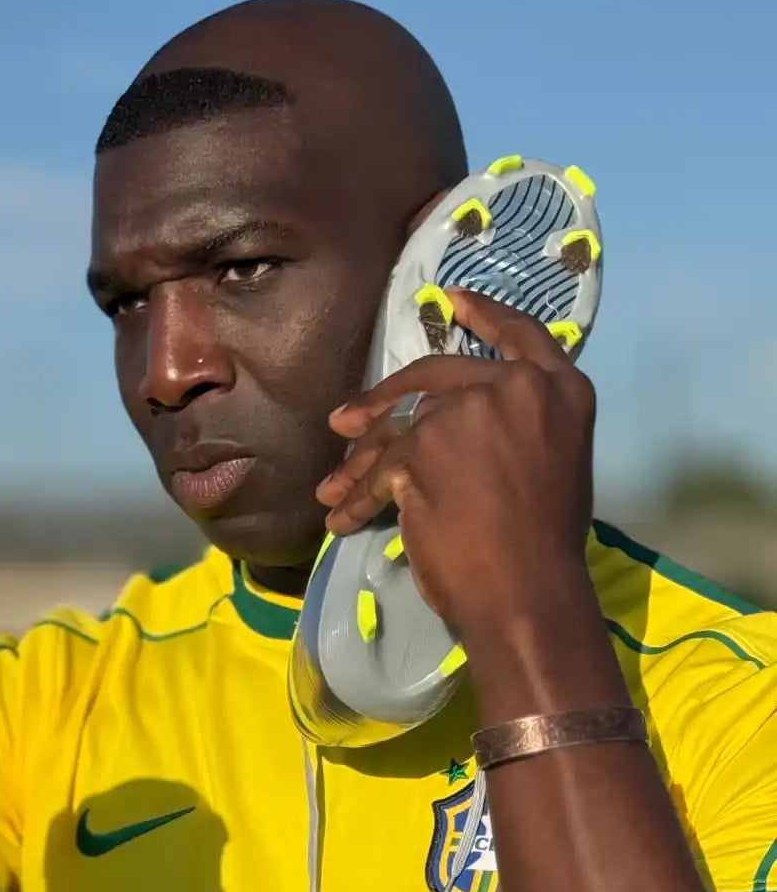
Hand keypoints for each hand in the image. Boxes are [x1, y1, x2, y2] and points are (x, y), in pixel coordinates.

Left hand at [315, 289, 599, 651]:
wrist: (527, 591)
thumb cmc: (544, 546)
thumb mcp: (553, 463)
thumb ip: (517, 428)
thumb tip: (464, 432)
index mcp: (558, 387)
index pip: (518, 333)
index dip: (483, 315)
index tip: (451, 300)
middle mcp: (514, 388)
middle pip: (436, 379)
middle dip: (384, 400)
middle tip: (347, 421)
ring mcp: (466, 414)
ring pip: (398, 431)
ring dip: (360, 464)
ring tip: (333, 488)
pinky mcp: (421, 450)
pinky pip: (378, 473)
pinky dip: (356, 500)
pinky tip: (343, 519)